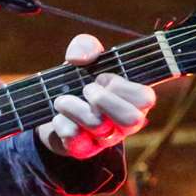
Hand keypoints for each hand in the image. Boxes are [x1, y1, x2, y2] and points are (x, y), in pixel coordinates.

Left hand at [37, 33, 156, 159]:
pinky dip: (61, 122)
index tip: (102, 77)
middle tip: (86, 90)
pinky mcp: (83, 150)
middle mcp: (125, 123)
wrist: (49, 108)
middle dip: (103, 99)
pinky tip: (57, 116)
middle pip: (131, 119)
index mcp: (134, 100)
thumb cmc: (77, 81)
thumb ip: (86, 46)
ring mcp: (105, 139)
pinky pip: (75, 138)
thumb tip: (82, 58)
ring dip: (74, 106)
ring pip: (99, 127)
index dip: (121, 86)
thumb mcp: (83, 58)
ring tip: (62, 100)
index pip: (145, 98)